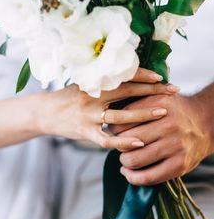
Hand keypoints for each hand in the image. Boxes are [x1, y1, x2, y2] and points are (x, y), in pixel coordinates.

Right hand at [36, 68, 178, 149]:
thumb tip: (130, 78)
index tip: (161, 78)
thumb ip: (104, 82)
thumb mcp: (85, 84)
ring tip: (163, 113)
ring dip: (143, 114)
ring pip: (120, 115)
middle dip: (152, 91)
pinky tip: (139, 143)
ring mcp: (89, 115)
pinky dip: (123, 141)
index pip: (123, 76)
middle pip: (127, 91)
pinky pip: (107, 139)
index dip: (143, 75)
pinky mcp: (85, 132)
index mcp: (94, 82)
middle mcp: (93, 96)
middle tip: (173, 90)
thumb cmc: (69, 97)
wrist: (45, 112)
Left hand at [111, 93, 213, 183]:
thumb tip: (107, 115)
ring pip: (134, 160)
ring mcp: (175, 146)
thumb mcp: (158, 98)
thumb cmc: (174, 112)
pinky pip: (148, 177)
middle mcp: (168, 124)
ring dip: (124, 161)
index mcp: (159, 104)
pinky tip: (128, 173)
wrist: (206, 123)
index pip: (122, 120)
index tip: (115, 132)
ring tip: (125, 159)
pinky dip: (132, 177)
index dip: (113, 129)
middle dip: (117, 145)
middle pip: (125, 141)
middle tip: (119, 146)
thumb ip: (136, 103)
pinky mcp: (180, 165)